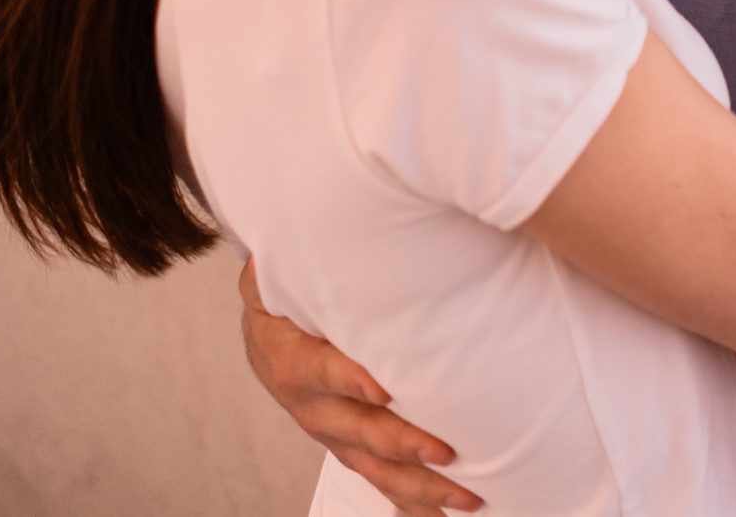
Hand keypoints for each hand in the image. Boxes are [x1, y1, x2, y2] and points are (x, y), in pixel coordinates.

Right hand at [237, 259, 480, 514]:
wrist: (269, 335)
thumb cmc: (287, 297)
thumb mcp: (277, 277)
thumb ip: (284, 268)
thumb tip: (285, 245)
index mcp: (293, 361)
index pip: (321, 372)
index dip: (350, 381)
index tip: (384, 388)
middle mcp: (313, 408)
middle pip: (359, 431)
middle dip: (403, 444)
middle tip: (446, 450)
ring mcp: (334, 433)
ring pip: (376, 467)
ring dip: (421, 485)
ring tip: (466, 495)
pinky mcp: (351, 446)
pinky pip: (382, 480)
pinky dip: (414, 501)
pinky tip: (446, 515)